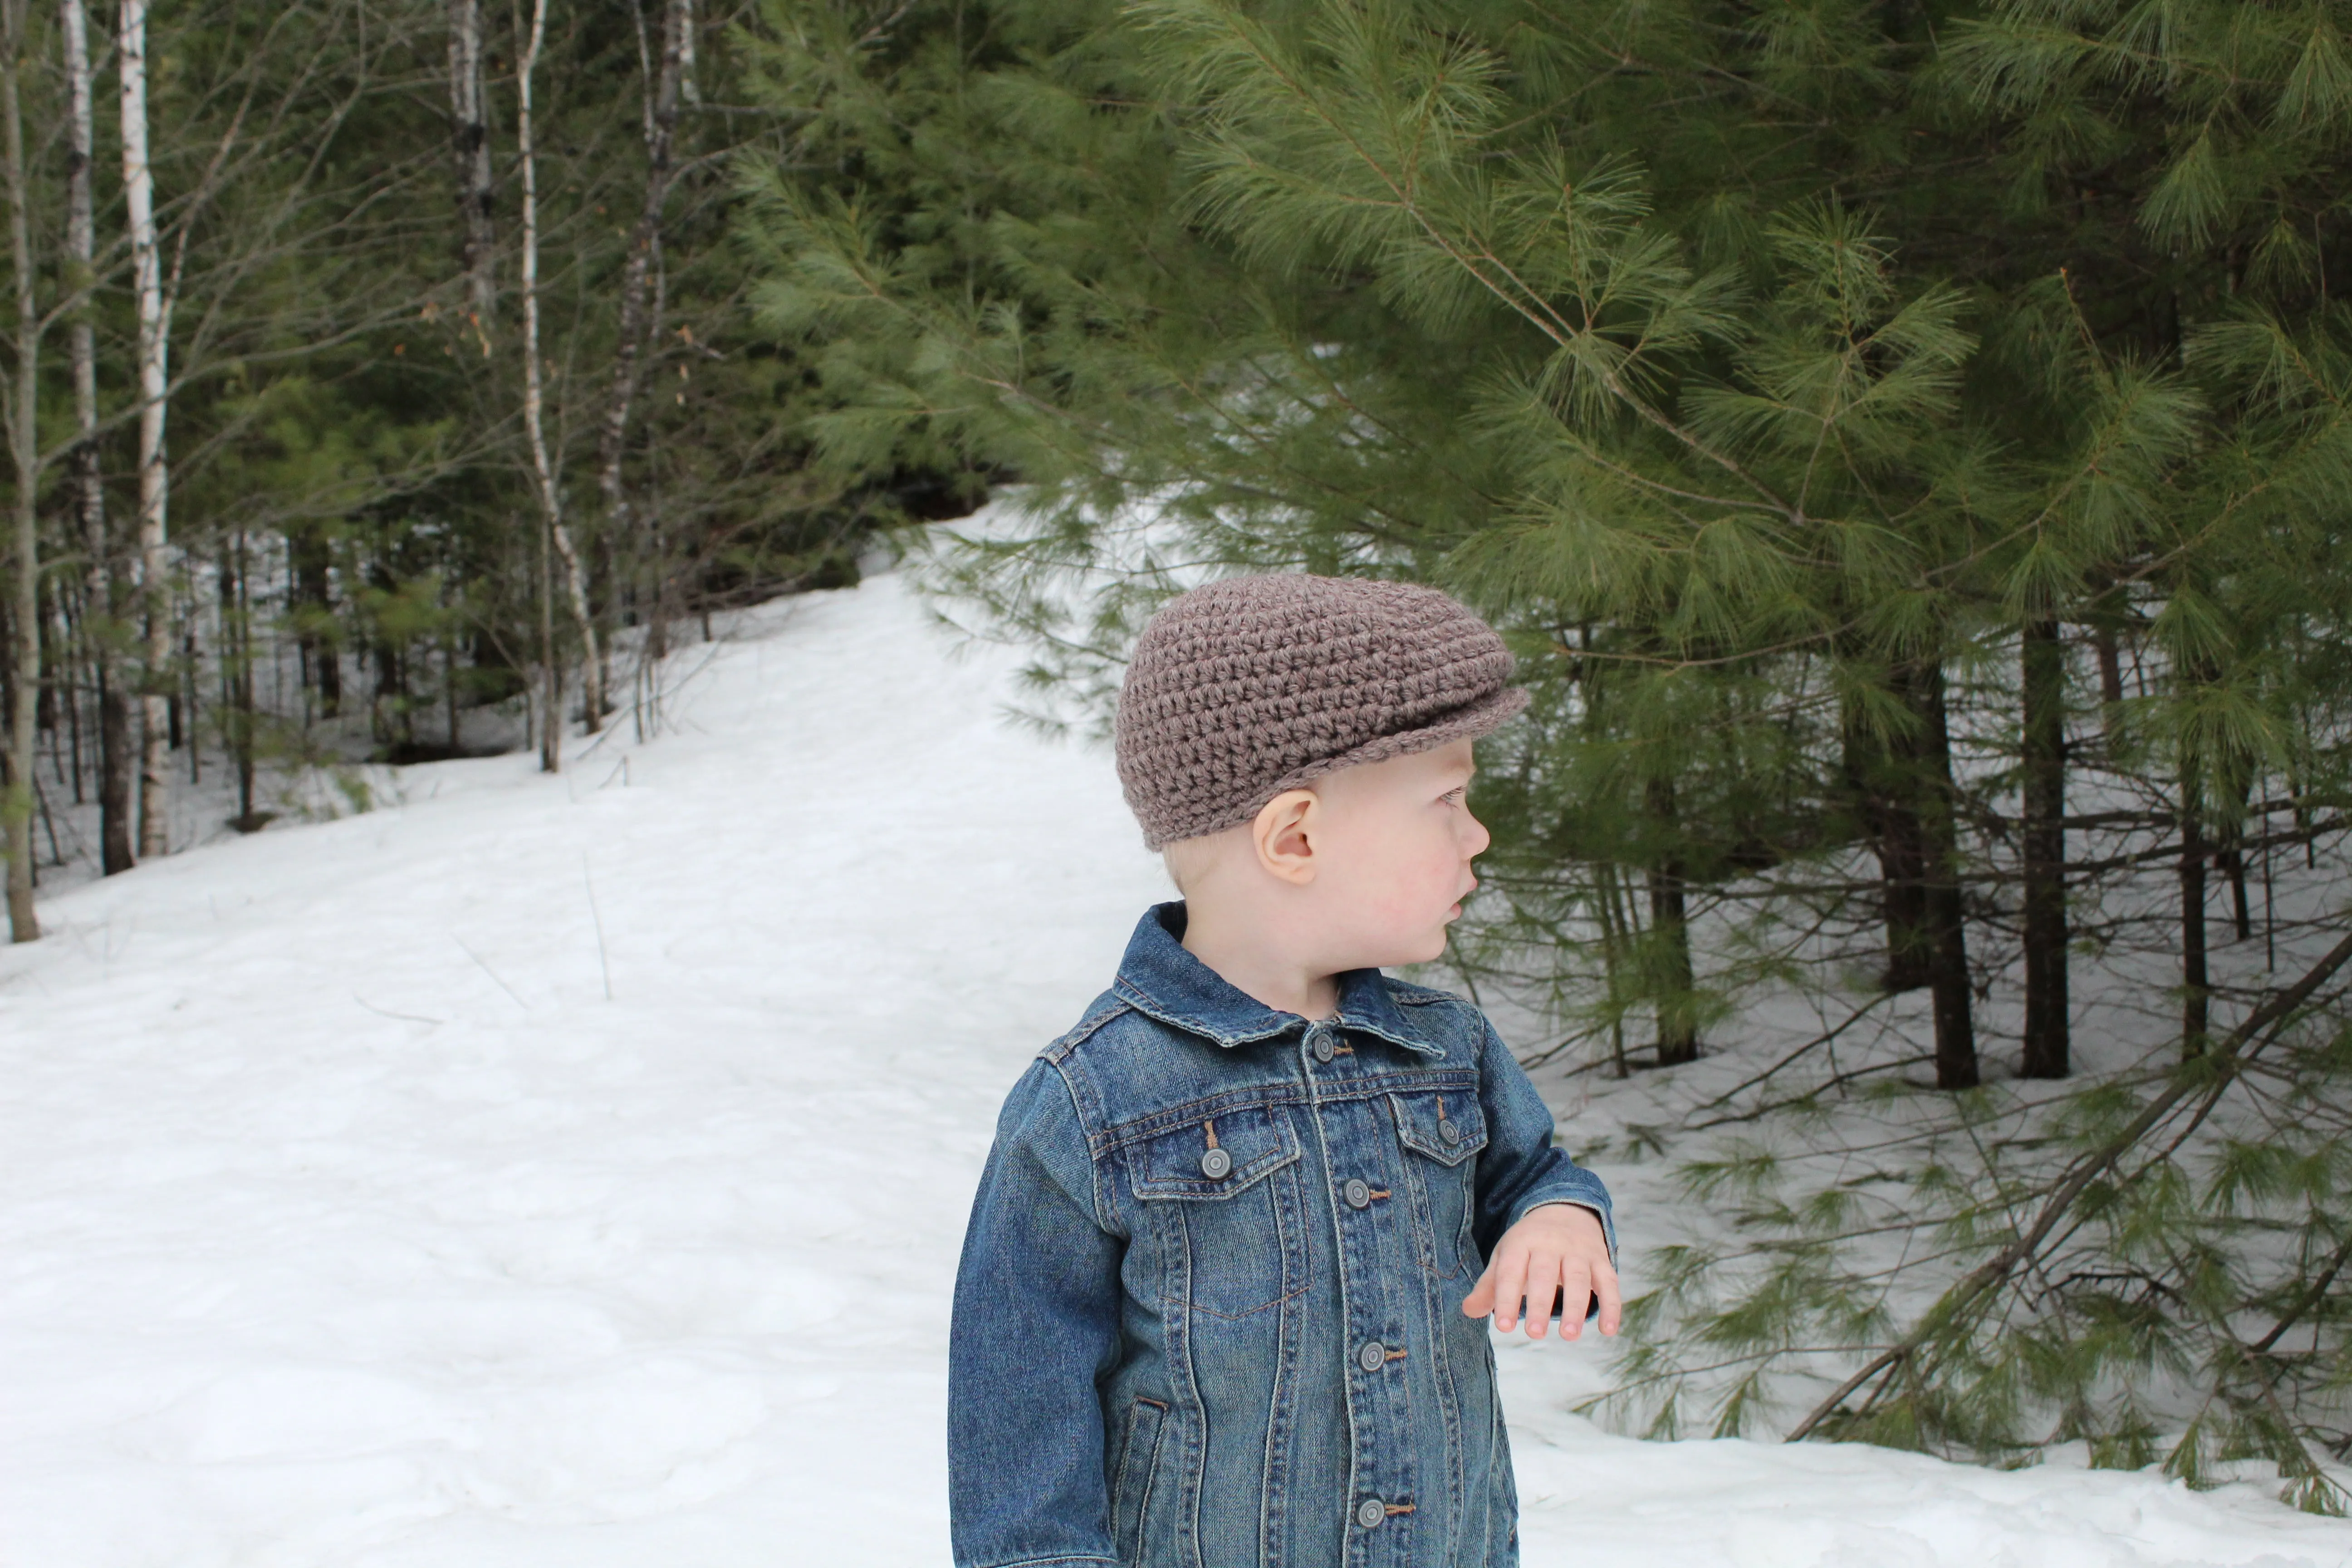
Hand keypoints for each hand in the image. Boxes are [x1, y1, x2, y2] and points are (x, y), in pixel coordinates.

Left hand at [1460, 1203, 1620, 1339]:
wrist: (1564, 1212)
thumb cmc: (1528, 1245)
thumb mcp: (1505, 1258)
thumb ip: (1489, 1287)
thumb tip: (1468, 1311)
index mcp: (1521, 1243)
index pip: (1511, 1272)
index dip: (1506, 1299)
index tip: (1503, 1327)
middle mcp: (1550, 1244)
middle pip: (1544, 1274)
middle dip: (1539, 1304)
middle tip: (1534, 1334)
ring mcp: (1578, 1251)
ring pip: (1578, 1278)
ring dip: (1576, 1307)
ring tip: (1569, 1335)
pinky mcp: (1601, 1260)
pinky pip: (1609, 1282)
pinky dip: (1612, 1306)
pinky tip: (1609, 1331)